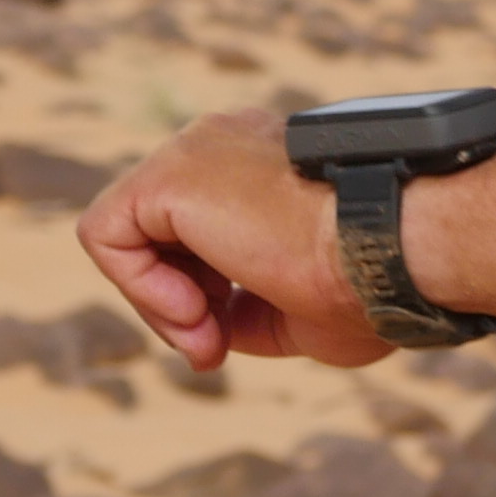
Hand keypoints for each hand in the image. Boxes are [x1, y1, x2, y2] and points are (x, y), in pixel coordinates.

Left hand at [76, 107, 390, 372]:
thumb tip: (205, 326)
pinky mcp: (166, 176)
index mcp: (260, 163)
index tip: (230, 340)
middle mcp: (221, 145)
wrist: (389, 250)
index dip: (207, 297)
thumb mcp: (297, 306)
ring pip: (128, 236)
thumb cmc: (367, 281)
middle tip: (214, 351)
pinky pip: (106, 235)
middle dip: (179, 305)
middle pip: (159, 235)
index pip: (200, 232)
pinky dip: (137, 287)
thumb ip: (244, 308)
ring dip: (159, 306)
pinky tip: (191, 311)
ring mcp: (193, 152)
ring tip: (209, 335)